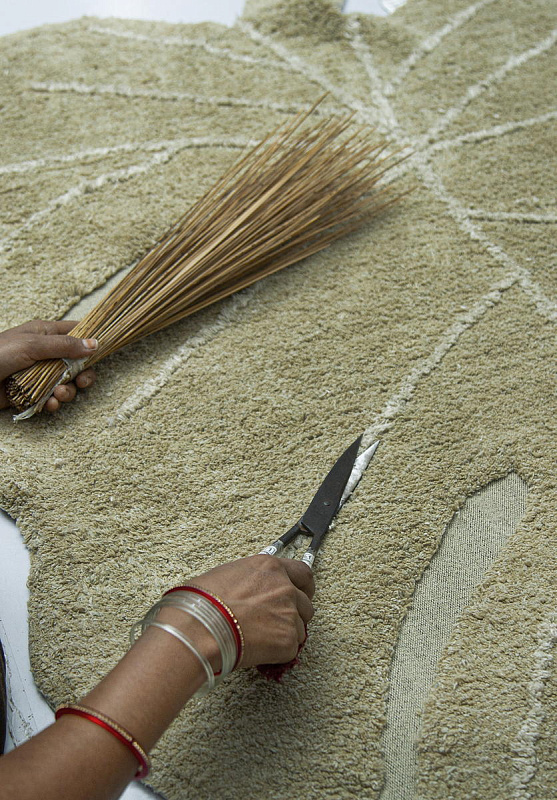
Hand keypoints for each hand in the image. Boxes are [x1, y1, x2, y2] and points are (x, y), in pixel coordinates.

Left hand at [0, 320, 96, 411]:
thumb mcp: (32, 345)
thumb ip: (64, 345)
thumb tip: (94, 343)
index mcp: (45, 333)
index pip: (76, 331)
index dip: (91, 340)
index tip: (102, 351)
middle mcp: (45, 352)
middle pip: (77, 362)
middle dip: (83, 374)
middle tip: (82, 381)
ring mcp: (39, 374)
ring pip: (67, 383)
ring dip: (68, 391)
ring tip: (58, 395)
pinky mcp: (32, 393)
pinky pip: (52, 398)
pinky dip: (54, 403)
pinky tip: (49, 404)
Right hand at [189, 555, 314, 667]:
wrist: (199, 628)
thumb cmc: (202, 602)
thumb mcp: (227, 575)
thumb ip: (250, 579)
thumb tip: (250, 587)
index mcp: (269, 567)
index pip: (302, 573)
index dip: (303, 586)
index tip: (302, 593)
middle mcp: (284, 587)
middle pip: (306, 603)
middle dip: (296, 614)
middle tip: (279, 622)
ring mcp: (289, 613)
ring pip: (299, 628)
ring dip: (284, 634)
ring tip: (260, 638)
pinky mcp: (287, 640)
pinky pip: (290, 649)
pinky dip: (278, 653)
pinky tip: (258, 650)